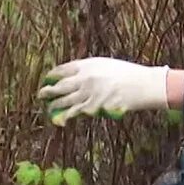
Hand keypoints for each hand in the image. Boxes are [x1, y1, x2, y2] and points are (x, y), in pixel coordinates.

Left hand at [38, 57, 169, 125]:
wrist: (142, 84)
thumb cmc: (129, 74)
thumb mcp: (107, 64)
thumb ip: (91, 69)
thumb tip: (79, 76)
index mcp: (88, 64)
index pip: (64, 68)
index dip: (53, 74)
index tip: (48, 78)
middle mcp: (85, 77)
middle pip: (61, 84)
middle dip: (49, 90)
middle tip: (41, 94)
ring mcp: (88, 92)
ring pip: (65, 99)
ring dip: (54, 104)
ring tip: (47, 107)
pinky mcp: (94, 106)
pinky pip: (76, 112)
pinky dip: (66, 116)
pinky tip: (60, 120)